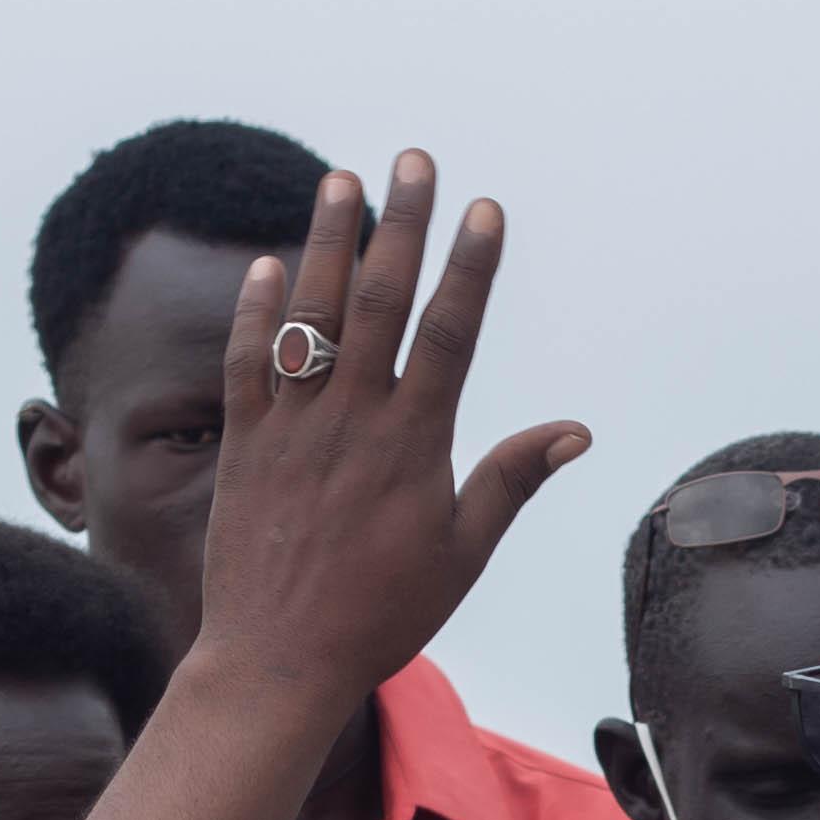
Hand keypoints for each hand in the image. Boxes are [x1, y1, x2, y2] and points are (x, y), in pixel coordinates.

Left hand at [191, 152, 586, 719]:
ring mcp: (293, 427)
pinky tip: (267, 265)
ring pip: (312, 315)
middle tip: (415, 158)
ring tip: (342, 179)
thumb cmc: (381, 616)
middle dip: (401, 223)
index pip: (449, 332)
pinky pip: (248, 362)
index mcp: (413, 444)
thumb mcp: (461, 555)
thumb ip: (511, 481)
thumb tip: (575, 430)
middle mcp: (352, 421)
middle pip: (381, 300)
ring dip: (328, 241)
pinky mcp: (244, 444)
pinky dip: (257, 311)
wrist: (278, 661)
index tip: (484, 207)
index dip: (470, 265)